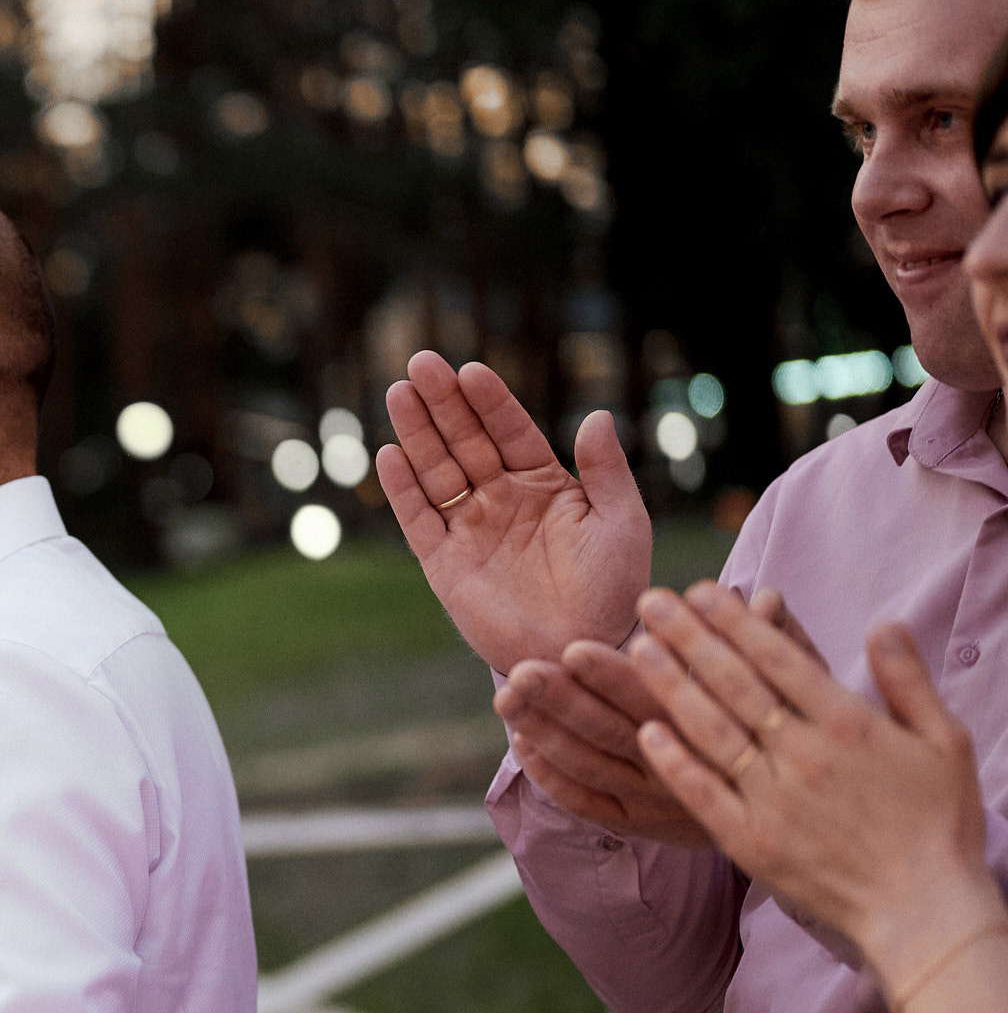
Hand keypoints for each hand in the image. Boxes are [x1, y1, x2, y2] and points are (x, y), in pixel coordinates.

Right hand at [377, 352, 651, 674]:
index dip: (490, 401)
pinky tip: (390, 455)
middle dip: (443, 402)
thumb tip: (596, 415)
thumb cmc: (614, 589)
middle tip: (421, 363)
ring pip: (437, 471)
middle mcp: (501, 500)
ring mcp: (470, 529)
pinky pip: (418, 519)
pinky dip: (403, 489)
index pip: (510, 431)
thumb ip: (606, 471)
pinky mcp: (444, 563)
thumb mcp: (622, 522)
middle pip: (465, 441)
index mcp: (544, 485)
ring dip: (417, 433)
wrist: (583, 649)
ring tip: (399, 392)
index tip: (471, 371)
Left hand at [495, 587, 814, 848]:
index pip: (656, 699)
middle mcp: (681, 769)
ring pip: (589, 767)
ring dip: (544, 731)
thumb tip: (766, 596)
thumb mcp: (806, 690)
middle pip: (609, 732)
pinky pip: (588, 805)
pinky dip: (553, 778)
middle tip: (521, 669)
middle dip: (562, 699)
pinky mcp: (642, 825)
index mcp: (715, 732)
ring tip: (506, 694)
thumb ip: (780, 642)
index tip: (572, 647)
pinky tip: (523, 745)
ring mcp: (656, 803)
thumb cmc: (809, 737)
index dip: (613, 676)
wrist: (816, 825)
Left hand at [627, 586, 996, 979]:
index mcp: (848, 725)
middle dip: (689, 637)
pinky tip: (646, 732)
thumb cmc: (940, 823)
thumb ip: (908, 680)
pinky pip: (703, 793)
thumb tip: (885, 624)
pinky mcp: (751, 841)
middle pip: (734, 684)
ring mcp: (773, 799)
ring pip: (710, 730)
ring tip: (637, 648)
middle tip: (650, 602)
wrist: (924, 908)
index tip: (702, 591)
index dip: (735, 621)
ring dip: (670, 686)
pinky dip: (673, 761)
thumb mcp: (944, 741)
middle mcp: (803, 755)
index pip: (779, 658)